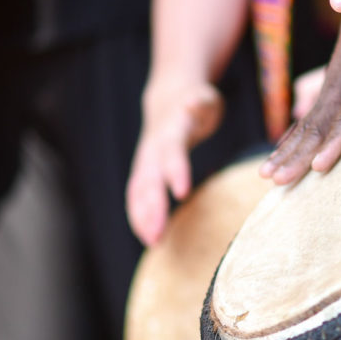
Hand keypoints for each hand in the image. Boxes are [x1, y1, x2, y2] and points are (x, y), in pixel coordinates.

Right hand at [126, 80, 222, 246]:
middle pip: (150, 179)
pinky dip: (140, 217)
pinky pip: (137, 197)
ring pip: (139, 191)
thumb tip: (194, 102)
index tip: (181, 193)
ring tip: (153, 241)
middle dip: (153, 207)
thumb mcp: (204, 98)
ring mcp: (145, 161)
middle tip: (158, 234)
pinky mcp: (144, 172)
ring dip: (143, 217)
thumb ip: (200, 103)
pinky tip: (149, 237)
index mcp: (171, 131)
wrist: (169, 100)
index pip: (172, 152)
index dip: (176, 171)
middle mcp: (153, 149)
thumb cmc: (195, 102)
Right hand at [260, 12, 340, 184]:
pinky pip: (310, 116)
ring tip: (268, 177)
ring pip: (308, 125)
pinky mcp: (333, 85)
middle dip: (296, 156)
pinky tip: (277, 156)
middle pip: (319, 127)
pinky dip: (292, 137)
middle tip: (277, 181)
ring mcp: (335, 86)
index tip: (318, 166)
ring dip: (287, 151)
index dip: (334, 142)